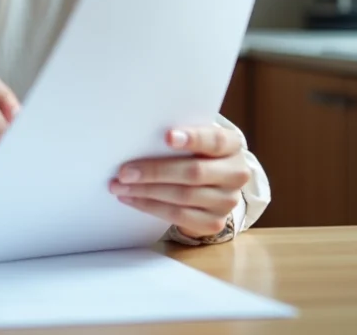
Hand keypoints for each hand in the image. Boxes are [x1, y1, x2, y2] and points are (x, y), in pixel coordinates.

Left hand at [110, 125, 250, 238]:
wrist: (215, 183)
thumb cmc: (197, 152)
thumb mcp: (196, 139)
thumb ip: (178, 136)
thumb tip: (139, 135)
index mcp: (232, 146)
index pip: (215, 140)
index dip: (193, 138)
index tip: (167, 137)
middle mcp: (236, 174)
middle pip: (194, 172)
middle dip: (154, 171)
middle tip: (124, 171)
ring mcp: (227, 201)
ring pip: (183, 196)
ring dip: (146, 192)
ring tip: (120, 186)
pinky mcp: (214, 222)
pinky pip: (179, 216)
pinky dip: (151, 207)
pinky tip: (132, 199)